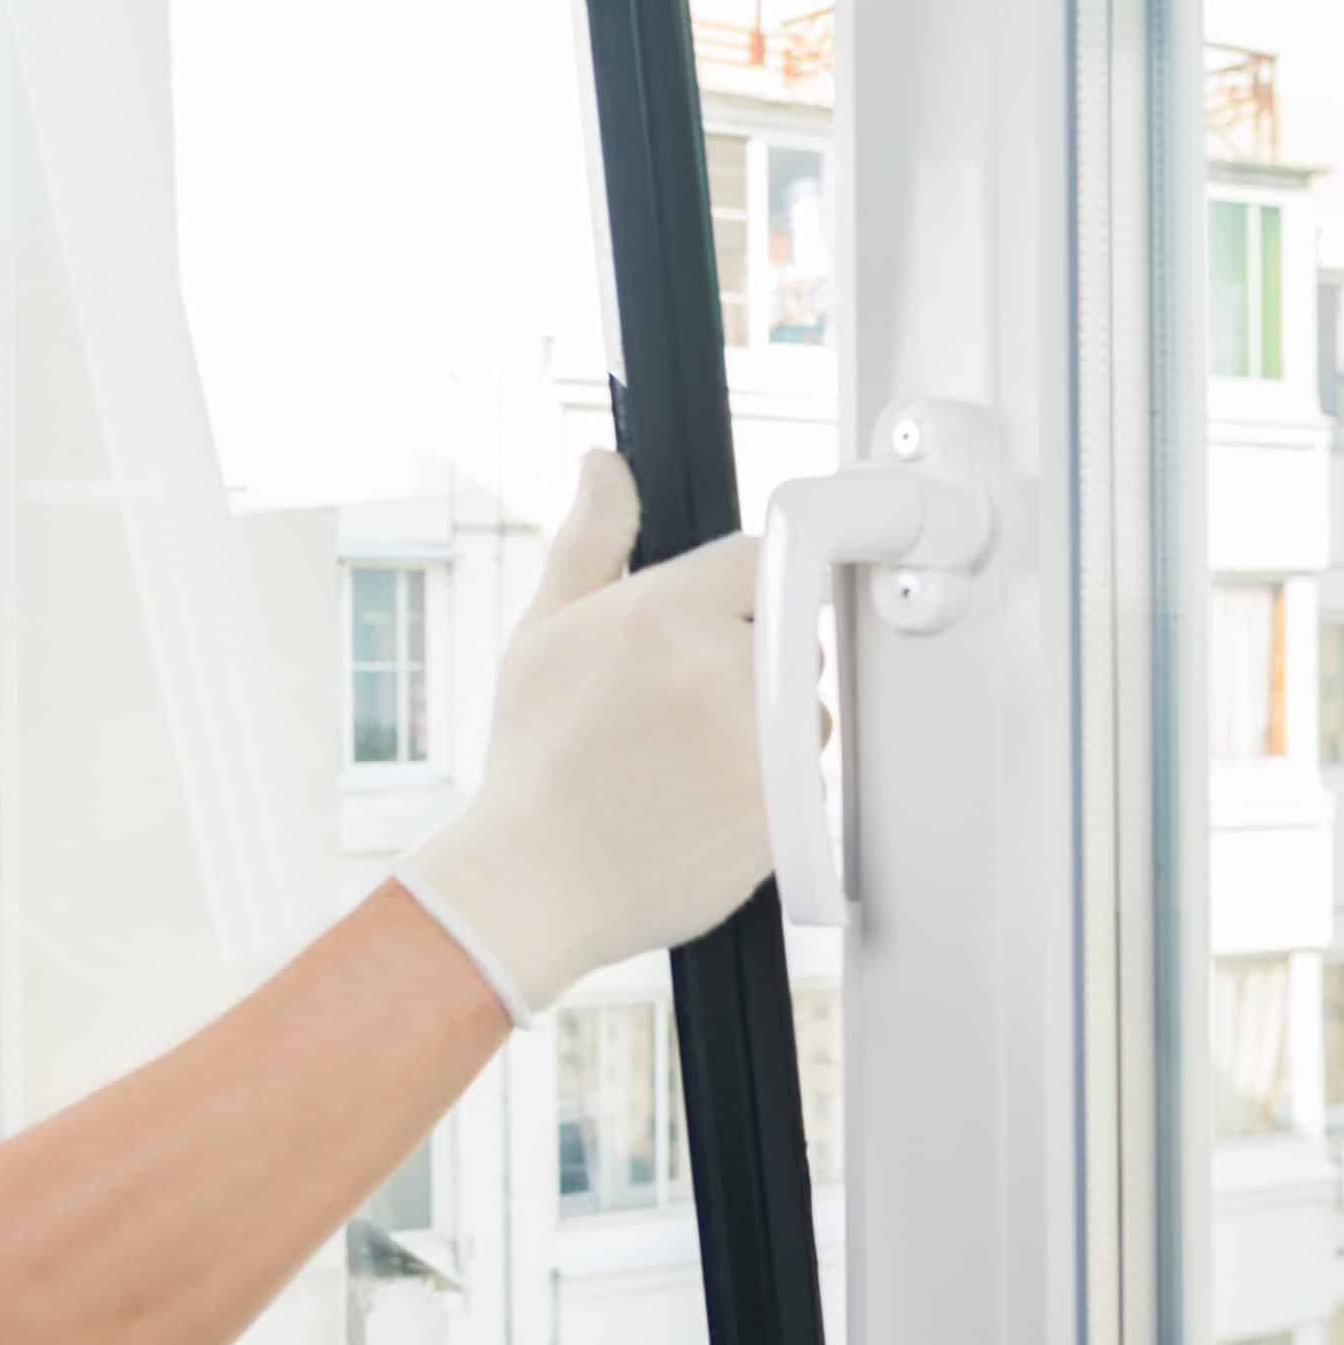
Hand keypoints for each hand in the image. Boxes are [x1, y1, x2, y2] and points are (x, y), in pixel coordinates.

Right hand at [390, 448, 770, 1026]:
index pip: (758, 558)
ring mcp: (760, 740)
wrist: (534, 880)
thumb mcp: (542, 636)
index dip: (735, 594)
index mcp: (662, 611)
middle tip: (680, 709)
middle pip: (787, 632)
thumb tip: (605, 464)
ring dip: (768, 727)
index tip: (711, 628)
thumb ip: (591, 541)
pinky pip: (809, 775)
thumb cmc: (534, 762)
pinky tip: (708, 802)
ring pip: (806, 708)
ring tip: (688, 764)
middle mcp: (721, 666)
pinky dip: (771, 787)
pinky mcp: (785, 806)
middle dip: (749, 661)